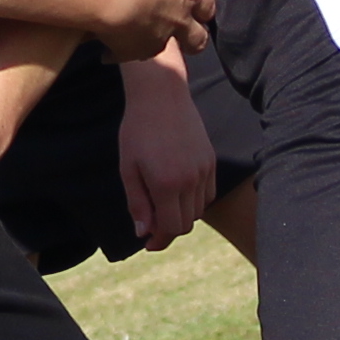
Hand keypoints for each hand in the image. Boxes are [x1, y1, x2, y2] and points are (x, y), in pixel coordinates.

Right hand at [93, 0, 215, 57]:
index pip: (208, 8)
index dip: (206, 8)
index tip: (201, 9)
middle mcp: (177, 24)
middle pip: (197, 40)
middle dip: (195, 38)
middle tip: (187, 36)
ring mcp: (155, 41)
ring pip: (162, 47)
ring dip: (155, 43)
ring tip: (142, 37)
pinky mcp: (131, 52)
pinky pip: (126, 55)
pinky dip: (119, 52)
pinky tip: (107, 49)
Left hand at [116, 64, 218, 251]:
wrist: (161, 96)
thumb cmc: (137, 130)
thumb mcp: (128, 169)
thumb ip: (137, 203)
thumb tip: (143, 233)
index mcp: (167, 184)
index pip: (171, 228)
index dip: (160, 240)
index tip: (148, 244)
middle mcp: (190, 180)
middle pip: (186, 223)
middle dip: (168, 229)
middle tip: (151, 225)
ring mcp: (204, 170)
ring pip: (198, 210)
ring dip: (181, 214)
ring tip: (162, 204)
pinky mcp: (211, 161)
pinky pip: (208, 193)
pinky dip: (194, 200)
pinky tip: (177, 191)